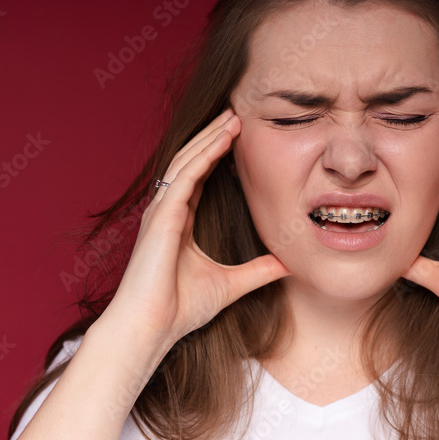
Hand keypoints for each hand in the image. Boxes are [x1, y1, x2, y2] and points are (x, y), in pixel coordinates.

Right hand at [101, 108, 290, 351]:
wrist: (150, 327)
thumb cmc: (178, 309)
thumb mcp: (230, 284)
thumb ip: (257, 271)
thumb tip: (287, 265)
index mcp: (179, 222)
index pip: (198, 176)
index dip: (216, 153)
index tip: (239, 134)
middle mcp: (167, 211)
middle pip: (191, 160)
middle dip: (213, 135)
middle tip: (237, 112)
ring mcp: (161, 212)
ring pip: (187, 161)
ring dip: (211, 137)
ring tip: (233, 116)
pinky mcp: (162, 217)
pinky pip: (185, 177)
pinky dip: (204, 156)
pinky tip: (223, 140)